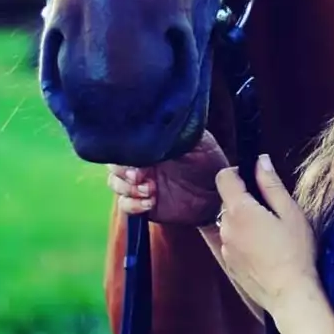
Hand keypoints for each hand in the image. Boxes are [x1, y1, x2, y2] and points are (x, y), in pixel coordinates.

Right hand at [106, 131, 230, 225]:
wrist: (218, 195)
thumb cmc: (209, 163)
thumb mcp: (196, 142)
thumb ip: (174, 135)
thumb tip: (156, 128)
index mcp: (151, 145)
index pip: (125, 143)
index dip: (126, 152)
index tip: (139, 161)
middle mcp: (141, 162)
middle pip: (114, 163)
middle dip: (123, 171)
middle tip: (140, 177)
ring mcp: (141, 184)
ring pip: (115, 183)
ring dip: (127, 188)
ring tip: (150, 190)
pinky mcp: (144, 205)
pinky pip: (125, 205)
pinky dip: (133, 205)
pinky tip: (150, 202)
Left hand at [203, 155, 321, 316]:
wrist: (290, 295)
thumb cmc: (296, 252)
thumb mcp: (290, 212)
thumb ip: (271, 184)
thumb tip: (260, 160)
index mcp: (240, 211)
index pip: (223, 177)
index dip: (238, 173)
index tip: (256, 181)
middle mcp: (226, 227)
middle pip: (227, 201)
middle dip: (246, 200)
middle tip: (272, 212)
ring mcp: (225, 248)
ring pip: (230, 222)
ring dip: (244, 221)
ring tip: (270, 234)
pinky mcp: (229, 264)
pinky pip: (232, 242)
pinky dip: (244, 240)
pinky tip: (265, 251)